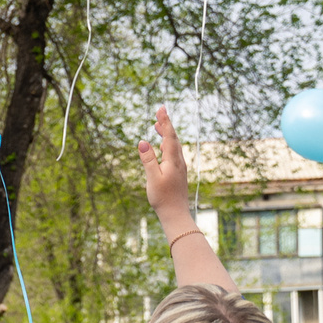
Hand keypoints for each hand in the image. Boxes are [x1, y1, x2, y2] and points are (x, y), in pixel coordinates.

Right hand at [137, 105, 194, 227]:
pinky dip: (167, 144)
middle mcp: (179, 161)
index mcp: (173, 160)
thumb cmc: (163, 198)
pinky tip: (163, 146)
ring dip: (167, 134)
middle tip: (160, 111)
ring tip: (158, 125)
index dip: (165, 122)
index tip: (161, 108)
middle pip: (173, 138)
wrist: (176, 214)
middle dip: (166, 124)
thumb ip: (148, 160)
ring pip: (174, 145)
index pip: (169, 136)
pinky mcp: (178, 172)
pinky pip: (173, 153)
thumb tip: (142, 142)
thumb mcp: (152, 178)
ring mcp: (179, 167)